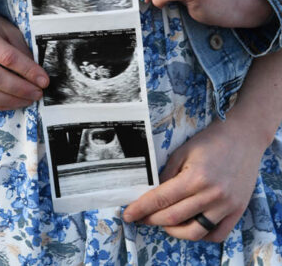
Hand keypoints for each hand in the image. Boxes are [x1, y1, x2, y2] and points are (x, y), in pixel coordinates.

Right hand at [0, 0, 48, 109]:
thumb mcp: (7, 29)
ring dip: (10, 100)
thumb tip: (36, 74)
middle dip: (20, 89)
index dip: (27, 70)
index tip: (43, 80)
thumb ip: (20, 50)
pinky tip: (12, 102)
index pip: (6, 56)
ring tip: (27, 100)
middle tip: (37, 93)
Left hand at [123, 116, 265, 241]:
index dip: (141, 209)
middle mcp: (211, 195)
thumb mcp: (183, 151)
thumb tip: (153, 193)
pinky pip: (216, 234)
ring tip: (164, 223)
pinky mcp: (237, 211)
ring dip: (173, 232)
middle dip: (152, 220)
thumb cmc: (210, 140)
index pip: (161, 199)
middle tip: (141, 218)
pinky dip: (200, 235)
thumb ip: (167, 174)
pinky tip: (189, 226)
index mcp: (196, 177)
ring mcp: (226, 206)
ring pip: (194, 232)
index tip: (128, 214)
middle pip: (173, 217)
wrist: (243, 137)